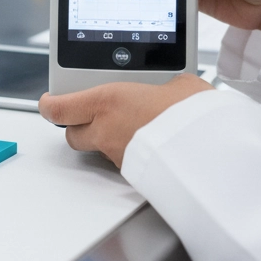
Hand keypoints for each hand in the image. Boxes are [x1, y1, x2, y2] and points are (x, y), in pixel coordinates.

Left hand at [38, 76, 211, 167]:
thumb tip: (169, 89)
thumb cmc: (192, 114)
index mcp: (107, 101)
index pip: (58, 109)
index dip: (49, 105)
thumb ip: (162, 85)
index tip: (48, 99)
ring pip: (98, 149)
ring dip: (105, 139)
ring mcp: (120, 157)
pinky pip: (124, 160)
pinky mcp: (137, 174)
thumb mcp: (179, 85)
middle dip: (77, 125)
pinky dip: (130, 151)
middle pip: (72, 134)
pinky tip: (150, 142)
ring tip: (130, 125)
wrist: (211, 152)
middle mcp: (107, 131)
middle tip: (89, 113)